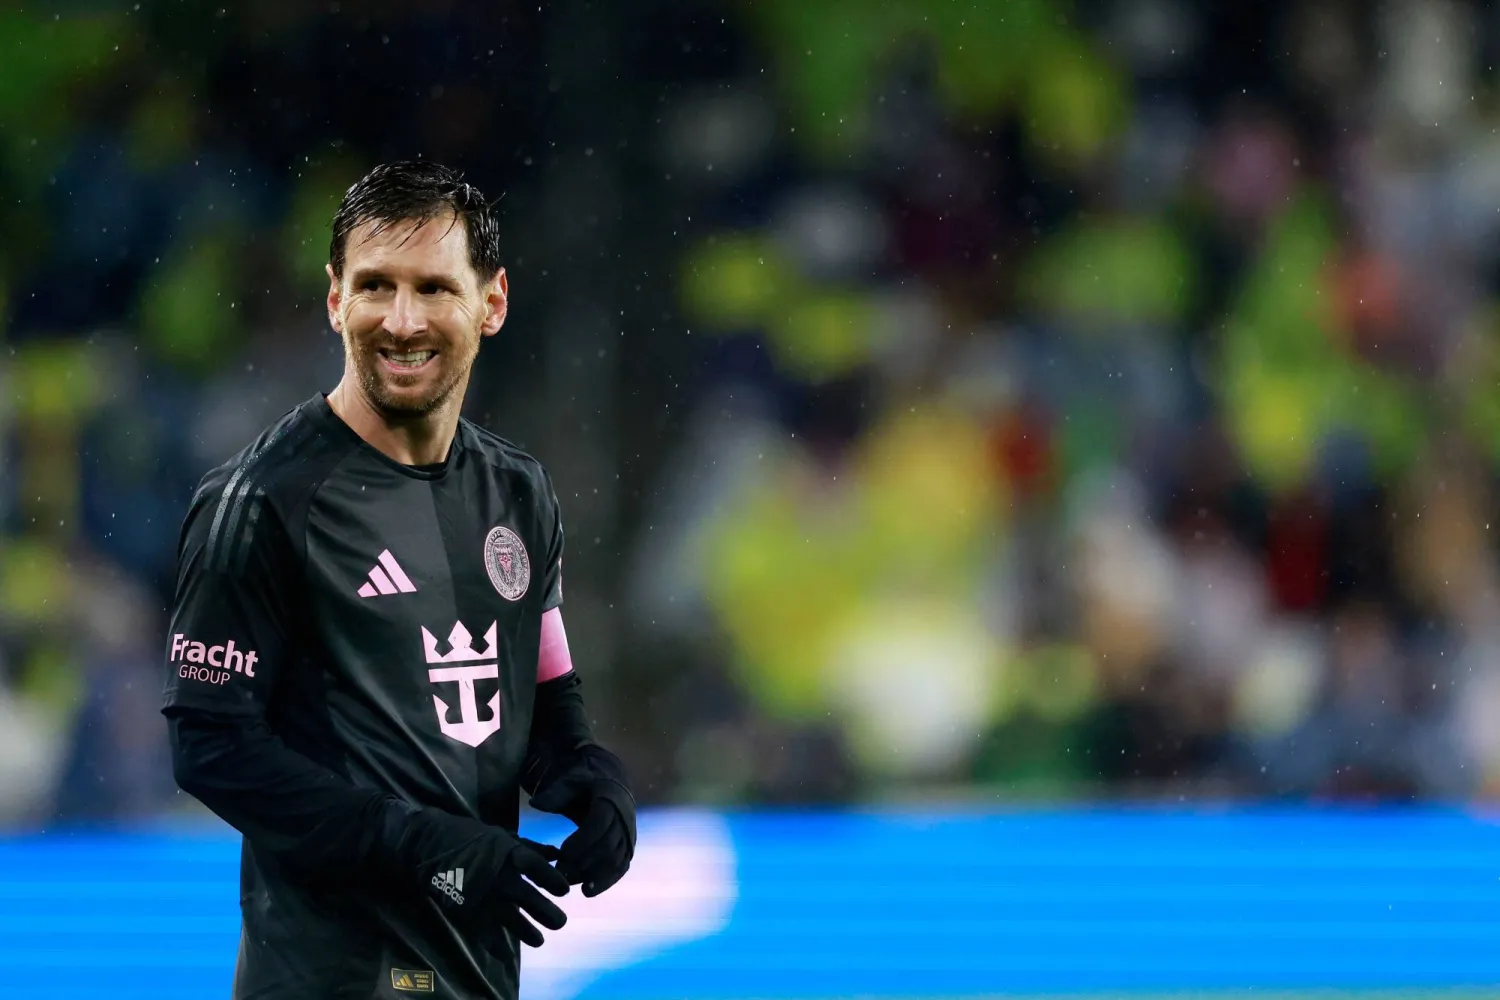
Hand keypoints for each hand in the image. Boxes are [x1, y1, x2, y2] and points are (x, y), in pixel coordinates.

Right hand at [397, 810, 570, 946]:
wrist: (429, 845)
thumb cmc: (470, 837)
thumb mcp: (502, 835)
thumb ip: (530, 846)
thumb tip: (556, 854)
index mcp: (509, 853)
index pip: (537, 868)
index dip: (553, 880)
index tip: (564, 891)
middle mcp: (499, 876)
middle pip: (529, 898)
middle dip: (547, 913)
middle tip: (560, 923)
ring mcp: (483, 895)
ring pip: (510, 919)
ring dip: (527, 932)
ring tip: (540, 941)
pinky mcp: (466, 910)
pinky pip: (484, 932)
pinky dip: (496, 946)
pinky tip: (506, 955)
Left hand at [528, 746, 635, 896]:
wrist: (613, 785)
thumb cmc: (587, 784)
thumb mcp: (572, 782)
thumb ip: (556, 793)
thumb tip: (534, 803)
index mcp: (610, 800)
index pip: (599, 824)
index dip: (581, 841)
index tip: (560, 854)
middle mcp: (624, 820)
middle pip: (606, 846)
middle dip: (583, 862)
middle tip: (558, 873)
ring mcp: (628, 837)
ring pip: (614, 860)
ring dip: (592, 875)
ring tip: (568, 884)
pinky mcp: (628, 849)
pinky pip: (621, 868)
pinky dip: (606, 882)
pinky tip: (587, 892)